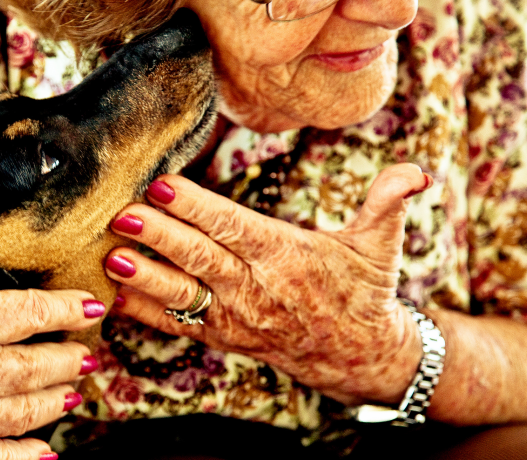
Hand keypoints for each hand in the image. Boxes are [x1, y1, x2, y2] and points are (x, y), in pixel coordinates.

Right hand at [0, 163, 101, 459]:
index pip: (33, 313)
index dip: (67, 309)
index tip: (92, 307)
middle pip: (39, 366)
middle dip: (70, 358)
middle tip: (89, 354)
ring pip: (26, 412)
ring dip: (56, 400)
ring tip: (74, 393)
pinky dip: (26, 457)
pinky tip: (44, 453)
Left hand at [105, 164, 431, 404]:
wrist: (355, 354)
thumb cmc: (361, 290)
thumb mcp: (380, 244)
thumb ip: (389, 202)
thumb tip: (416, 172)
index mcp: (285, 255)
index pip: (234, 227)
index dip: (197, 207)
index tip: (163, 185)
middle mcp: (255, 287)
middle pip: (200, 258)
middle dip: (159, 236)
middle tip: (122, 214)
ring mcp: (235, 316)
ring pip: (182, 294)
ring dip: (144, 276)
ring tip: (110, 257)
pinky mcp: (221, 336)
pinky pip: (177, 325)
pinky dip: (144, 311)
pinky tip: (113, 294)